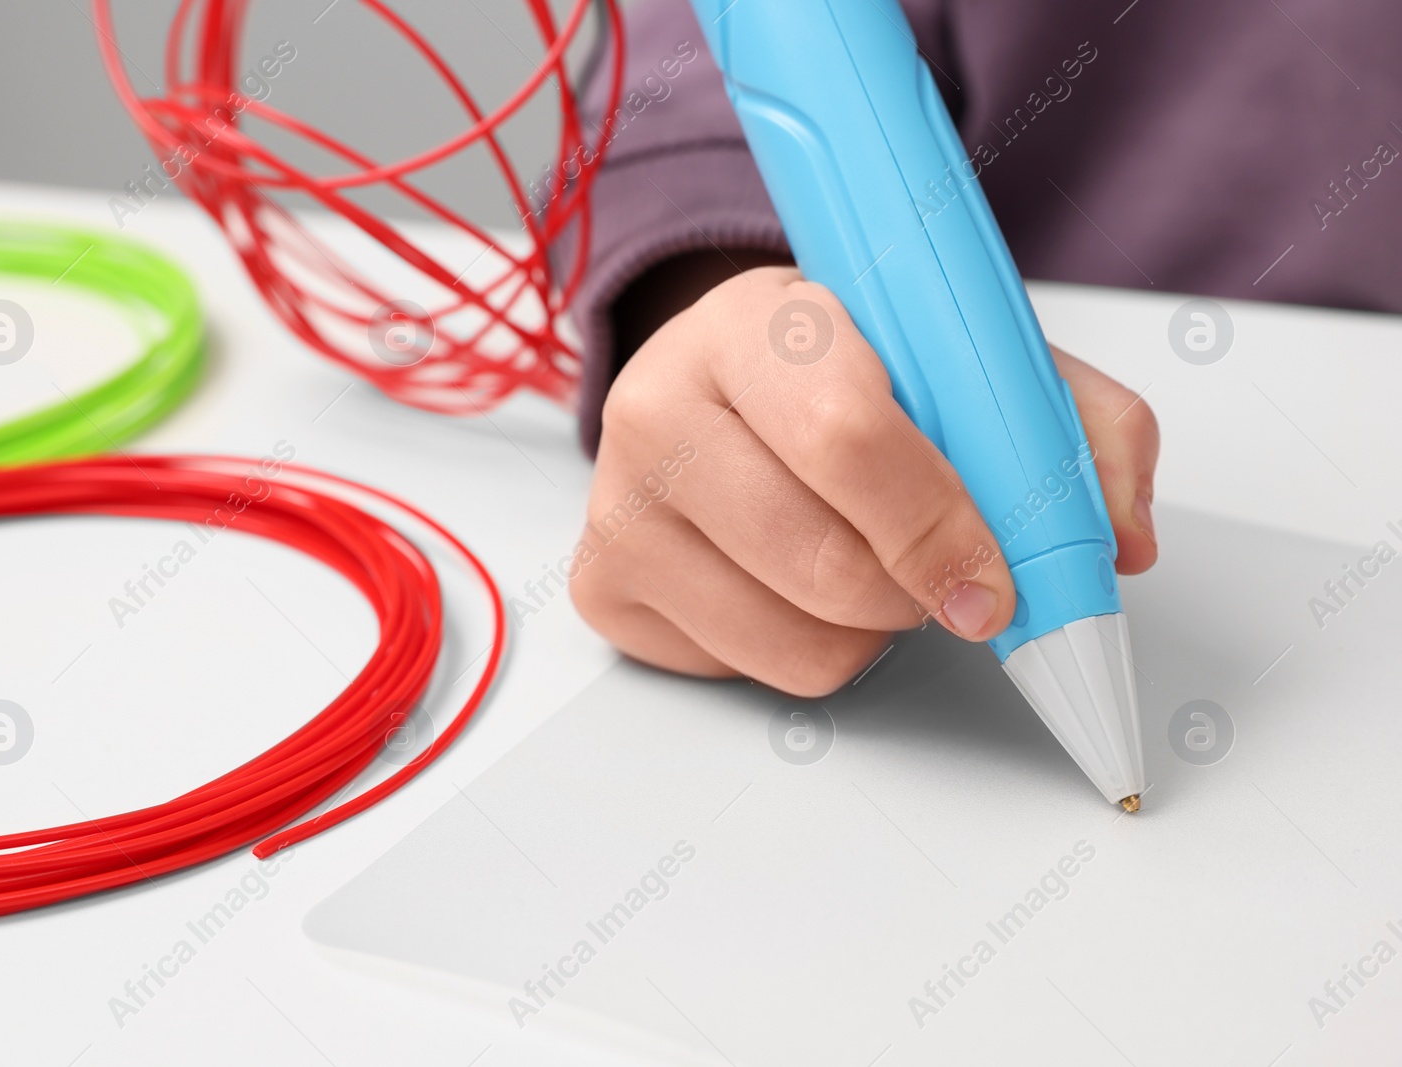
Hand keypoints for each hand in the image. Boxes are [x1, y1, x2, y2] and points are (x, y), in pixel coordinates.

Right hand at [570, 264, 1159, 695]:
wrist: (723, 377)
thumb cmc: (843, 368)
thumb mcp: (961, 356)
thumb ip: (1066, 424)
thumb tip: (1120, 541)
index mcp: (752, 320)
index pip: (847, 436)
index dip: (941, 523)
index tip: (997, 578)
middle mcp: (656, 404)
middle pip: (826, 563)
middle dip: (921, 592)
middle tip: (945, 572)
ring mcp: (617, 504)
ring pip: (798, 643)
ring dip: (872, 630)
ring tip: (862, 561)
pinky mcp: (604, 585)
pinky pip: (746, 675)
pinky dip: (803, 649)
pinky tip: (793, 584)